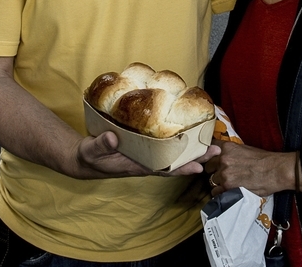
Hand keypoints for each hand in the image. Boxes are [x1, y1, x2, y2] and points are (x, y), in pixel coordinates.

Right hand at [72, 133, 219, 178]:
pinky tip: (187, 132)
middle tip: (216, 150)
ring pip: (172, 153)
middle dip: (195, 157)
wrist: (85, 158)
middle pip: (174, 161)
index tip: (199, 168)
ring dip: (190, 148)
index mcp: (136, 165)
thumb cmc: (90, 156)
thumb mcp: (92, 150)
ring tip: (210, 141)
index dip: (181, 169)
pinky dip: (177, 140)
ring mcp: (146, 154)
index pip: (162, 169)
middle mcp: (145, 161)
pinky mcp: (143, 146)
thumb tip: (113, 138)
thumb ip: (101, 144)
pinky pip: (164, 145)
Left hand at [205, 140, 300, 197]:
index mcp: (227, 147)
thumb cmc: (264, 160)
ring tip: (229, 183)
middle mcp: (223, 159)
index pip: (208, 149)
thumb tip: (221, 155)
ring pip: (211, 179)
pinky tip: (228, 191)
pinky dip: (220, 193)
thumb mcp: (245, 149)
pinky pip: (215, 191)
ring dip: (218, 182)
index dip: (210, 156)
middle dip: (214, 170)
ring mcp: (224, 173)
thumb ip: (231, 152)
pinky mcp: (228, 187)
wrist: (276, 170)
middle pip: (208, 166)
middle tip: (224, 174)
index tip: (212, 160)